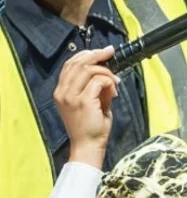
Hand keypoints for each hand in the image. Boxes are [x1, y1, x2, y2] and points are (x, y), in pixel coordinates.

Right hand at [55, 47, 117, 168]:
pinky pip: (98, 81)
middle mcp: (62, 92)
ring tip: (115, 82)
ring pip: (88, 69)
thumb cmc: (91, 127)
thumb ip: (96, 86)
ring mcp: (70, 96)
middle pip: (78, 63)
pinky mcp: (82, 101)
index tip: (102, 52)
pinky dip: (109, 82)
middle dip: (97, 55)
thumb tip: (107, 72)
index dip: (86, 55)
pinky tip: (113, 92)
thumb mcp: (92, 102)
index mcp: (61, 91)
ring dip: (106, 72)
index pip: (70, 65)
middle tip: (110, 52)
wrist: (88, 145)